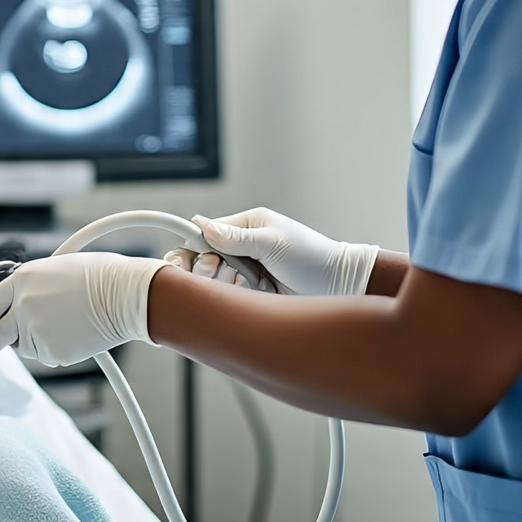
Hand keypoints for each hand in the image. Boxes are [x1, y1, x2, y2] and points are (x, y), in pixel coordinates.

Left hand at [0, 253, 166, 367]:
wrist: (127, 295)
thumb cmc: (100, 277)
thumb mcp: (57, 269)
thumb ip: (31, 287)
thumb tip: (16, 305)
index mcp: (22, 280)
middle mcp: (22, 305)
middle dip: (3, 340)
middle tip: (23, 336)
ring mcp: (35, 330)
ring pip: (26, 348)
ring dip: (40, 341)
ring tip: (71, 321)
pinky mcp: (51, 352)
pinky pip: (47, 357)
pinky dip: (60, 350)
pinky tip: (79, 333)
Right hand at [178, 208, 378, 296]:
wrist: (339, 285)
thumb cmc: (312, 256)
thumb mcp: (273, 243)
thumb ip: (235, 237)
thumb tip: (200, 223)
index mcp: (246, 226)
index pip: (206, 233)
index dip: (194, 247)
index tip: (182, 261)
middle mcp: (243, 247)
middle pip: (205, 258)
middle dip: (211, 269)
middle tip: (230, 273)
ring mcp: (247, 270)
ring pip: (215, 281)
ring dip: (226, 285)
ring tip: (249, 284)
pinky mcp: (252, 292)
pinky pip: (230, 297)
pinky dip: (236, 298)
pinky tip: (252, 295)